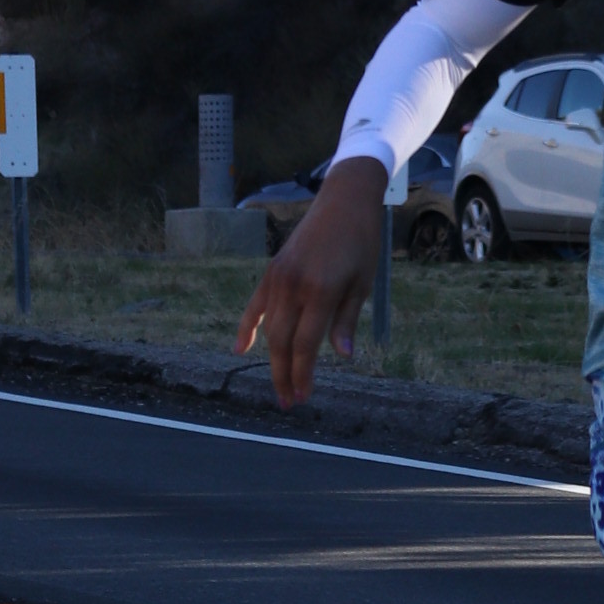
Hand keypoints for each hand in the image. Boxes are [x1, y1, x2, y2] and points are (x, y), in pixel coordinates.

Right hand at [234, 158, 384, 407]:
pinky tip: (241, 350)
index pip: (305, 345)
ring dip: (271, 359)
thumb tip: (341, 357)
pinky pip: (255, 305)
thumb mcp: (362, 283)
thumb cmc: (361, 242)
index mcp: (321, 291)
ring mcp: (278, 277)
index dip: (303, 374)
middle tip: (289, 402)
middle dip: (284, 375)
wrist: (343, 201)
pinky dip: (247, 327)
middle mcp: (294, 286)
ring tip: (279, 384)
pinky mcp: (272, 271)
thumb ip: (346, 321)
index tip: (304, 397)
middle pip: (281, 342)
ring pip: (268, 328)